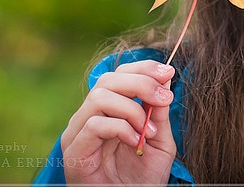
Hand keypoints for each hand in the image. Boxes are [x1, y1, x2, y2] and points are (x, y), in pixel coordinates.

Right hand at [60, 59, 176, 184]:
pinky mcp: (74, 151)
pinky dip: (120, 128)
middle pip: (108, 79)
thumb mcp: (159, 141)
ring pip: (99, 97)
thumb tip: (166, 79)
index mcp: (109, 110)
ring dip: (131, 108)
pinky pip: (94, 125)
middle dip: (141, 82)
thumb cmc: (142, 178)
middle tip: (164, 97)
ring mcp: (78, 132)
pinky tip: (134, 141)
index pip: (119, 74)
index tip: (168, 72)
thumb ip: (160, 113)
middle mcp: (89, 116)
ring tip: (148, 130)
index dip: (143, 68)